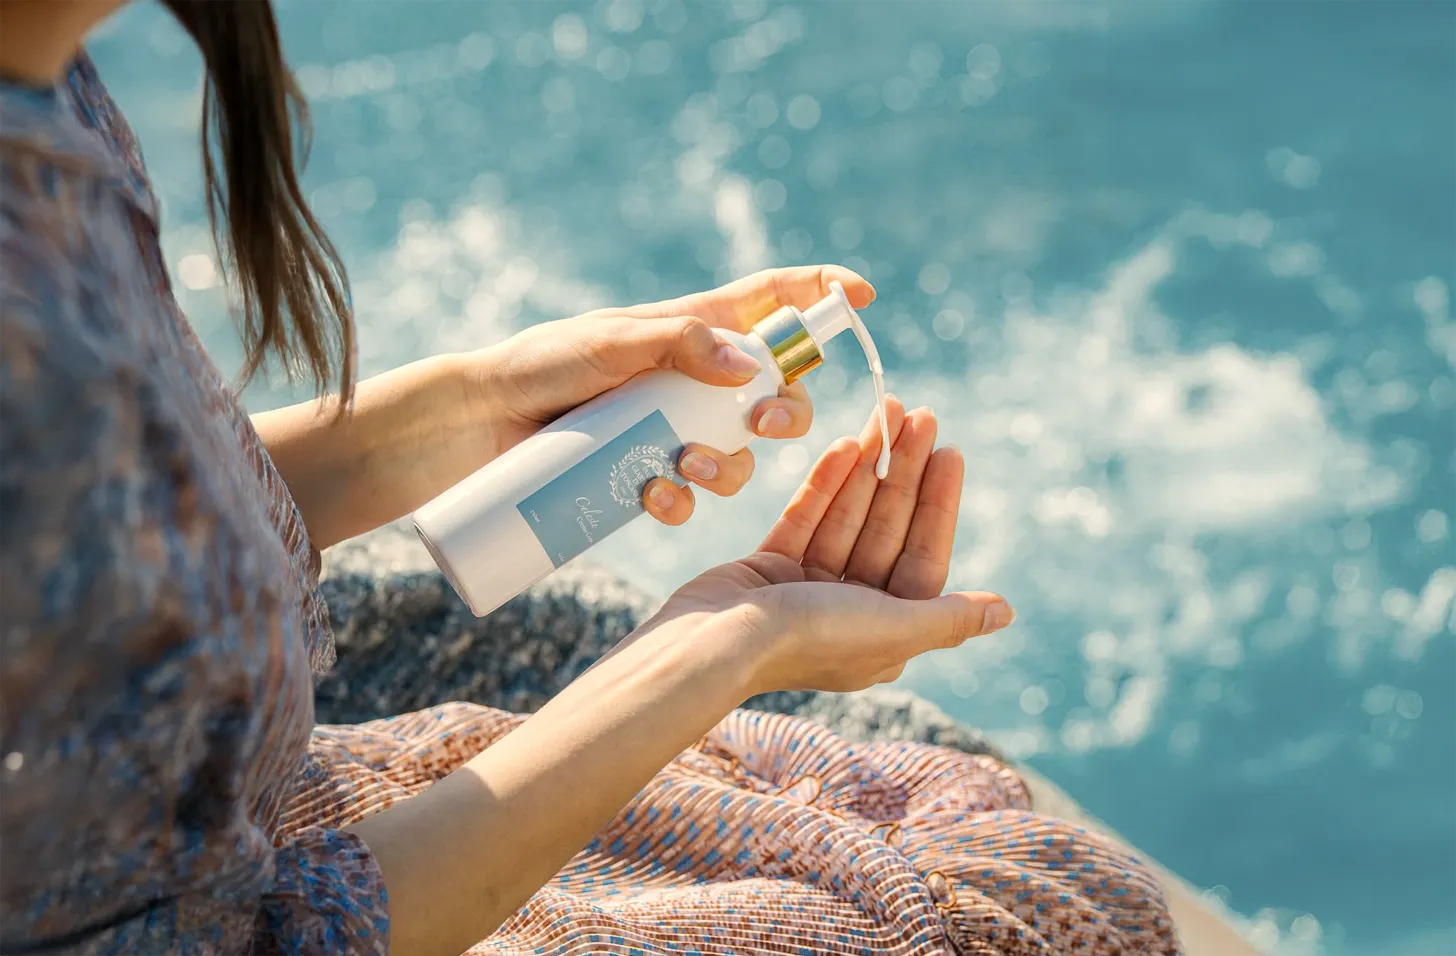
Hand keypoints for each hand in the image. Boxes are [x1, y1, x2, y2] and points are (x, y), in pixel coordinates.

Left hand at [469, 265, 874, 525]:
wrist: (475, 428)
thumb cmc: (537, 366)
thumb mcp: (608, 343)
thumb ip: (680, 345)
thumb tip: (750, 368)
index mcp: (692, 328)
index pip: (771, 299)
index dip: (821, 292)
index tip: (862, 298)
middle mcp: (691, 379)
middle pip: (775, 391)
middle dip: (787, 409)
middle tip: (764, 421)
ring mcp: (671, 429)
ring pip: (739, 452)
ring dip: (728, 462)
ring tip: (682, 462)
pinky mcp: (644, 475)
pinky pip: (690, 496)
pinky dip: (681, 500)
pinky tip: (652, 495)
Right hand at [636, 399, 1015, 695]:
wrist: (713, 644)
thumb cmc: (809, 640)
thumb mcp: (893, 629)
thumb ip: (949, 617)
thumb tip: (1006, 611)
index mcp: (887, 633)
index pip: (923, 557)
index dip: (938, 503)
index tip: (950, 451)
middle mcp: (852, 610)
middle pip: (888, 528)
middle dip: (904, 471)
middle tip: (920, 413)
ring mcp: (809, 588)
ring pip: (848, 515)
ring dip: (868, 466)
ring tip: (884, 412)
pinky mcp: (770, 567)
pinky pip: (808, 517)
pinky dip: (827, 483)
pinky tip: (846, 445)